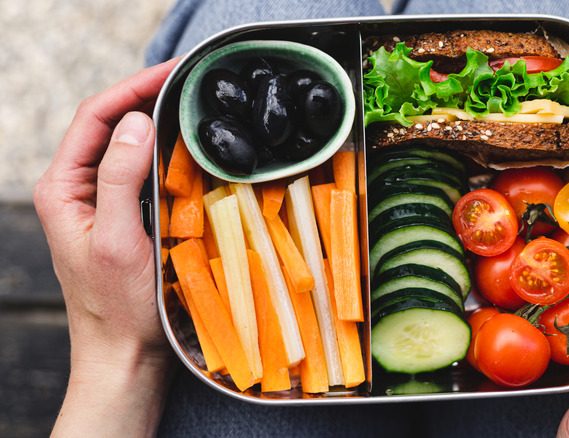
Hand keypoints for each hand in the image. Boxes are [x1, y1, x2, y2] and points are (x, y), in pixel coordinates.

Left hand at [35, 58, 178, 437]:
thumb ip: (118, 178)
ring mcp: (101, 203)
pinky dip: (167, 155)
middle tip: (193, 83)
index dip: (132, 88)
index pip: (94, 118)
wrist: (125, 356)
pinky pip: (143, 173)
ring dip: (160, 125)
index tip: (174, 72)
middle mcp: (78, 190)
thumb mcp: (118, 241)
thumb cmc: (119, 309)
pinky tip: (192, 150)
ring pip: (128, 147)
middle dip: (149, 98)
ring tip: (195, 107)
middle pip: (110, 125)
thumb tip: (136, 122)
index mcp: (63, 189)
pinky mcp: (124, 217)